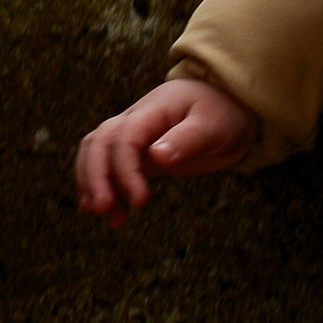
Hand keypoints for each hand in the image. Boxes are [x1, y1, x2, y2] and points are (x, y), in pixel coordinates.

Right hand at [75, 76, 259, 217]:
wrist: (229, 106)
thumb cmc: (222, 113)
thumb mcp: (212, 125)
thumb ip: (186, 139)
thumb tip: (157, 155)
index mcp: (153, 110)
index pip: (124, 138)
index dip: (125, 170)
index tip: (140, 201)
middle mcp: (135, 120)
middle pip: (99, 143)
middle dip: (95, 176)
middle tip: (103, 209)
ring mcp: (134, 136)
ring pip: (97, 153)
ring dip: (93, 183)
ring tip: (106, 215)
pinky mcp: (138, 153)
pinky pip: (109, 166)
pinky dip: (103, 187)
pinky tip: (108, 212)